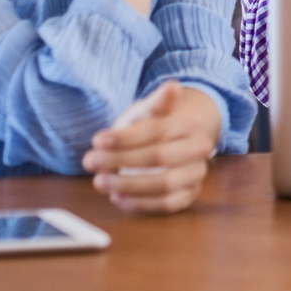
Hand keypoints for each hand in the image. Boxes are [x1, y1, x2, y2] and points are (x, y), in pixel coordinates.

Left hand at [82, 81, 221, 213]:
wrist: (173, 144)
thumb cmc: (154, 127)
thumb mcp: (149, 112)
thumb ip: (157, 103)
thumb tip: (172, 85)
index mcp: (189, 125)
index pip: (157, 131)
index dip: (126, 137)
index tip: (98, 140)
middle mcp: (199, 150)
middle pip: (160, 158)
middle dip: (121, 161)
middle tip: (91, 162)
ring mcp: (196, 174)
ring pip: (165, 184)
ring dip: (128, 185)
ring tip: (100, 182)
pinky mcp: (188, 195)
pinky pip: (167, 205)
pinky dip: (140, 203)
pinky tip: (117, 197)